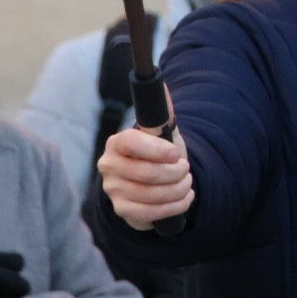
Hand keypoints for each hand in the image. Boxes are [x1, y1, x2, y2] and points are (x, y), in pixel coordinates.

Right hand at [99, 115, 193, 231]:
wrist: (155, 182)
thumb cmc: (158, 154)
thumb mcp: (163, 133)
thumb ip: (161, 111)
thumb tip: (160, 84)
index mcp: (117, 142)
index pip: (131, 142)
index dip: (156, 149)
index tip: (176, 154)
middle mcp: (109, 165)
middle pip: (145, 173)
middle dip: (175, 173)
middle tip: (186, 169)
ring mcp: (113, 189)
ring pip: (151, 195)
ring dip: (178, 190)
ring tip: (187, 183)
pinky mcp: (122, 209)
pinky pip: (151, 213)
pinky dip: (175, 206)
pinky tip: (184, 198)